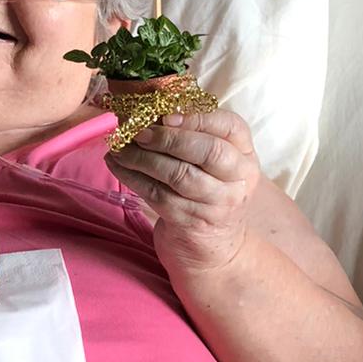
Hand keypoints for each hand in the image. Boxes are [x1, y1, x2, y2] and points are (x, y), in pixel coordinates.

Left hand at [107, 110, 259, 278]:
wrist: (213, 250)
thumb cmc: (206, 195)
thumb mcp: (213, 166)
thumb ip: (193, 137)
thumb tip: (149, 111)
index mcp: (245, 156)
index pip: (231, 126)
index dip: (197, 117)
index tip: (166, 113)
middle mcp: (238, 180)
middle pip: (208, 151)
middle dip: (169, 138)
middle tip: (138, 132)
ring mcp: (217, 204)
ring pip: (178, 174)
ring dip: (143, 158)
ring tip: (120, 148)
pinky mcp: (191, 222)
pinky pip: (157, 194)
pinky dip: (132, 177)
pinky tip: (117, 165)